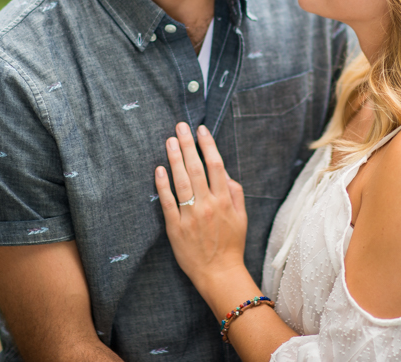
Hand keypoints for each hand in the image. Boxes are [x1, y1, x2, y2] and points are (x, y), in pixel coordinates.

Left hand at [154, 123, 248, 295]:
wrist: (219, 274)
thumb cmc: (231, 245)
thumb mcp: (242, 218)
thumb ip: (235, 194)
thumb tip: (226, 174)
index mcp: (224, 201)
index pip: (216, 166)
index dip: (208, 145)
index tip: (201, 130)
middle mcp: (207, 205)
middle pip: (196, 168)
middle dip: (188, 144)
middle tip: (180, 126)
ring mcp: (190, 215)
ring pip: (181, 181)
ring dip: (174, 158)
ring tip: (170, 141)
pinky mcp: (175, 227)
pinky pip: (167, 201)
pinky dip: (163, 184)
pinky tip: (159, 169)